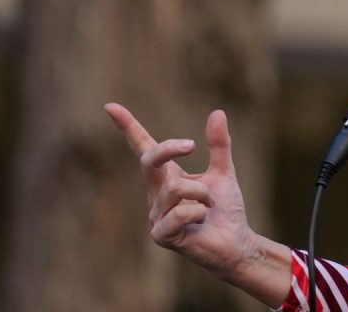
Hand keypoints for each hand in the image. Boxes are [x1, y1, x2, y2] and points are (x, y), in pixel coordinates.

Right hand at [104, 103, 258, 280]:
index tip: (111, 106)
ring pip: (176, 187)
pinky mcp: (161, 235)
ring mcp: (155, 215)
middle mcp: (156, 193)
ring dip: (202, 193)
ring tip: (208, 206)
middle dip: (169, 149)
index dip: (128, 127)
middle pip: (150, 160)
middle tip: (191, 145)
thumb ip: (219, 145)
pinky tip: (201, 221)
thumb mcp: (224, 171)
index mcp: (167, 176)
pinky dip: (200, 211)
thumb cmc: (225, 210)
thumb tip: (217, 112)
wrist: (236, 242)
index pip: (143, 148)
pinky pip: (181, 212)